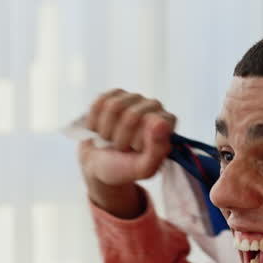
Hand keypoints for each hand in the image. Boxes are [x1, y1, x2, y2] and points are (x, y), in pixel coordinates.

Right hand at [78, 89, 175, 217]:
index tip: (135, 151)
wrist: (100, 164)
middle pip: (131, 115)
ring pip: (113, 107)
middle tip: (122, 148)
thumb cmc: (125, 167)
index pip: (149, 123)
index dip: (136, 142)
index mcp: (168, 123)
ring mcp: (134, 97)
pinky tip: (101, 129)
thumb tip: (160, 123)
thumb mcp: (143, 168)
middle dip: (120, 138)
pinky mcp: (114, 94)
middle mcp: (154, 106)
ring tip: (112, 139)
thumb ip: (157, 150)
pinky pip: (99, 104)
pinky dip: (95, 122)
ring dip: (107, 130)